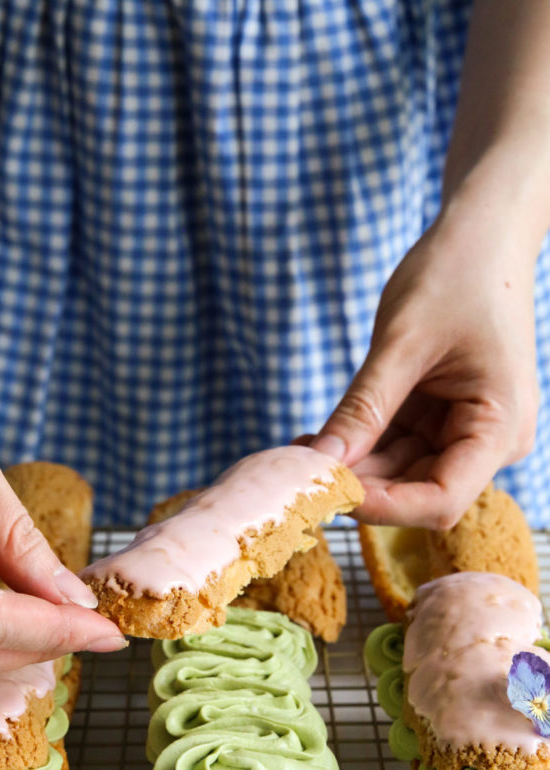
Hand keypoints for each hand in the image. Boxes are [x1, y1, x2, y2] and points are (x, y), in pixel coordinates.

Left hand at [311, 201, 537, 528]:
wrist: (481, 235)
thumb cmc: (455, 275)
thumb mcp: (402, 344)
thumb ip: (363, 409)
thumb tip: (320, 464)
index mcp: (500, 426)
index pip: (440, 499)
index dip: (382, 506)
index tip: (325, 490)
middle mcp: (490, 440)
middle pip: (417, 490)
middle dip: (357, 483)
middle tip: (296, 471)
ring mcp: (466, 431)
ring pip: (400, 472)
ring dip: (351, 466)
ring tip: (298, 452)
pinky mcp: (443, 419)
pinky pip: (396, 446)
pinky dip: (358, 445)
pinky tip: (316, 440)